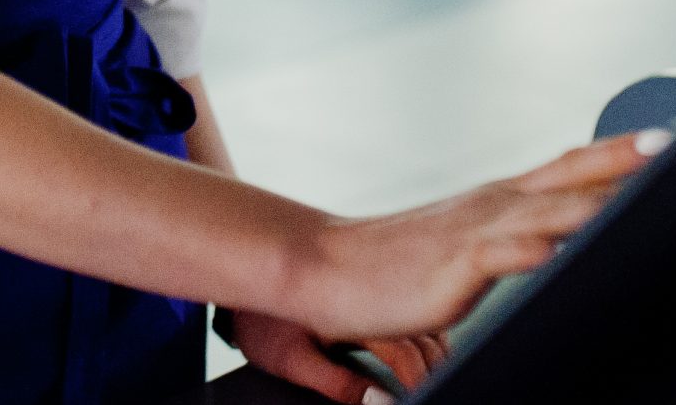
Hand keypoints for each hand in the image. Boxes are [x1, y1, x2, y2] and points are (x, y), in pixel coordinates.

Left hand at [232, 307, 443, 403]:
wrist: (243, 283)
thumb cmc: (263, 323)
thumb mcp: (294, 361)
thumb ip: (339, 384)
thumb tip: (380, 402)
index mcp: (356, 314)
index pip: (407, 354)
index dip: (421, 382)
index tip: (423, 396)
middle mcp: (369, 296)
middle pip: (423, 338)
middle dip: (432, 368)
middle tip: (432, 390)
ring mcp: (371, 288)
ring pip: (421, 322)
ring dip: (432, 349)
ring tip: (432, 375)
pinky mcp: (367, 286)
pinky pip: (409, 311)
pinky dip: (422, 332)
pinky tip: (422, 348)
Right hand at [284, 132, 664, 346]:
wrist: (324, 268)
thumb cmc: (392, 267)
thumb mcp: (466, 251)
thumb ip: (512, 246)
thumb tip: (554, 249)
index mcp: (498, 201)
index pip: (569, 168)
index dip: (619, 153)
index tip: (668, 140)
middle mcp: (493, 206)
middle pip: (569, 176)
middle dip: (621, 161)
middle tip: (670, 146)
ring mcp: (475, 231)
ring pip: (544, 209)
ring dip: (591, 198)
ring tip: (637, 187)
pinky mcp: (453, 266)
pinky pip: (498, 254)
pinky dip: (529, 249)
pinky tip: (556, 249)